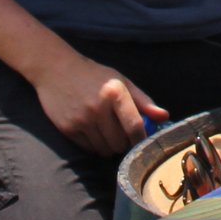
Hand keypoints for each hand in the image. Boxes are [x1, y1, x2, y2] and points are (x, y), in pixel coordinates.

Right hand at [33, 52, 165, 155]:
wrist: (56, 70)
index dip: (141, 139)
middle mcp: (98, 107)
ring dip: (109, 146)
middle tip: (122, 136)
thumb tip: (164, 116)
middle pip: (120, 143)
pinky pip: (88, 148)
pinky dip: (94, 146)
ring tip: (107, 133)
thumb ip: (143, 100)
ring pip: (104, 149)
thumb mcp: (120, 80)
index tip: (143, 143)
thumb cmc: (93, 75)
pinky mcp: (68, 128)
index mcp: (115, 92)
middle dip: (124, 143)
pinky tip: (92, 131)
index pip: (135, 126)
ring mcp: (81, 119)